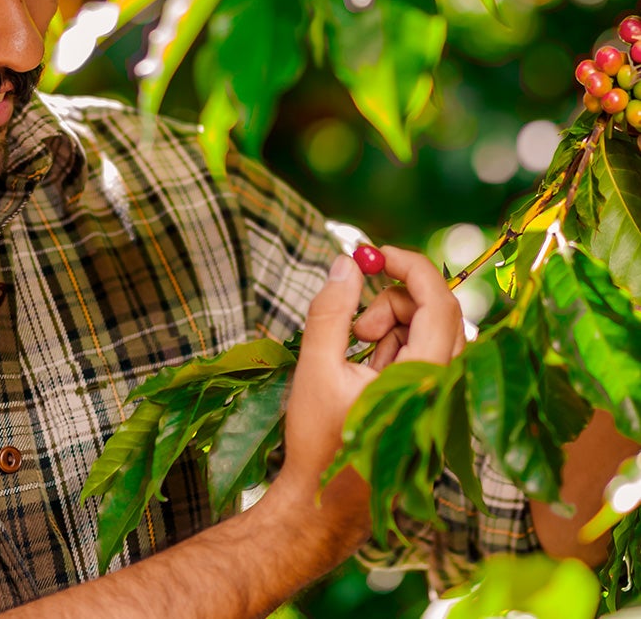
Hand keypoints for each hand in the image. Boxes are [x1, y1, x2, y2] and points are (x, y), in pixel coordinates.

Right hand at [278, 247, 463, 504]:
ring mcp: (439, 398)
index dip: (409, 266)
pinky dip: (392, 345)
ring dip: (391, 324)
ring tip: (353, 349)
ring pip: (429, 332)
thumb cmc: (318, 441)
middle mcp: (444, 387)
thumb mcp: (316, 367)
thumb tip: (346, 262)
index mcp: (424, 378)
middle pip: (438, 312)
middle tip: (356, 322)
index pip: (438, 301)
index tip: (372, 253)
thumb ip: (331, 311)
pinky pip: (421, 355)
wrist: (325, 506)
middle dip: (394, 300)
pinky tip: (361, 366)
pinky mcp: (429, 405)